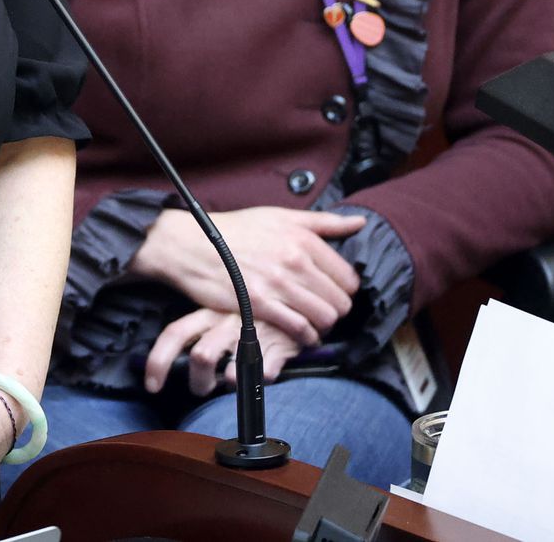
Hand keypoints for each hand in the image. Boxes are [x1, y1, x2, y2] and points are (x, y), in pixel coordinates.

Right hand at [132, 207, 364, 346]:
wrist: (193, 244)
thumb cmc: (236, 230)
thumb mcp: (280, 216)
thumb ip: (323, 222)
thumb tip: (361, 223)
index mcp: (303, 238)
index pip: (348, 277)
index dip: (345, 291)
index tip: (333, 294)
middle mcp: (294, 260)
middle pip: (340, 301)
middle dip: (336, 311)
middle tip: (323, 312)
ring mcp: (277, 284)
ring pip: (324, 317)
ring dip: (322, 326)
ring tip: (313, 324)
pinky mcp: (259, 305)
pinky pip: (298, 329)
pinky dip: (305, 337)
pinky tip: (300, 334)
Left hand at [143, 307, 302, 395]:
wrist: (299, 297)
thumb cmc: (253, 310)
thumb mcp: (223, 311)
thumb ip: (203, 332)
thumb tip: (179, 362)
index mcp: (209, 311)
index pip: (175, 333)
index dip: (158, 361)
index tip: (152, 385)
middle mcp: (228, 321)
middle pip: (202, 356)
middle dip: (199, 383)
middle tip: (203, 390)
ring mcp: (254, 333)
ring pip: (231, 372)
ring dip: (228, 385)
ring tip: (232, 385)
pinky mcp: (280, 345)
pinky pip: (264, 374)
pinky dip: (260, 382)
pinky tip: (263, 376)